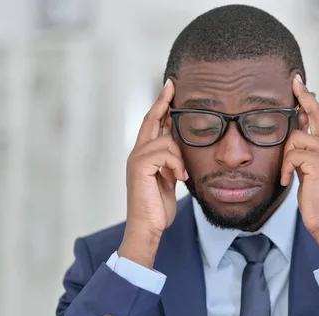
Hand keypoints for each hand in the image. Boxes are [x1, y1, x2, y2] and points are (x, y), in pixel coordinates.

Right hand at [118, 79, 188, 267]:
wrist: (148, 227)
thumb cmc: (158, 207)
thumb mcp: (170, 179)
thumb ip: (172, 163)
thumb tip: (181, 147)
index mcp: (145, 155)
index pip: (152, 124)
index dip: (161, 106)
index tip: (170, 89)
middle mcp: (137, 153)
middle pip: (150, 120)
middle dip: (162, 102)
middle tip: (172, 85)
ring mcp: (136, 159)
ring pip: (165, 140)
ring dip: (180, 157)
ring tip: (183, 176)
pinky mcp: (139, 167)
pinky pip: (165, 153)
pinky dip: (177, 165)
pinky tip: (179, 179)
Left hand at [282, 75, 318, 263]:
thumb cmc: (317, 196)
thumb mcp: (310, 168)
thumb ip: (306, 149)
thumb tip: (296, 131)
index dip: (309, 98)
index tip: (299, 83)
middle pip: (316, 114)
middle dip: (304, 98)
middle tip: (294, 82)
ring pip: (296, 137)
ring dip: (286, 156)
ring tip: (288, 174)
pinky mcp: (318, 163)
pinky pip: (293, 155)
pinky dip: (286, 168)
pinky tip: (287, 181)